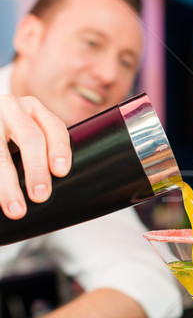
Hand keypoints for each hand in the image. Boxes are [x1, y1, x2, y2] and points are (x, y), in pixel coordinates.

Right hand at [0, 95, 70, 218]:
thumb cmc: (10, 134)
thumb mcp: (27, 132)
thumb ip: (43, 150)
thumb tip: (55, 188)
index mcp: (34, 110)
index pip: (54, 127)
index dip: (59, 149)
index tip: (60, 172)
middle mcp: (12, 108)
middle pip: (30, 138)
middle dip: (36, 169)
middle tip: (40, 196)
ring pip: (0, 153)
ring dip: (7, 184)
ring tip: (15, 208)